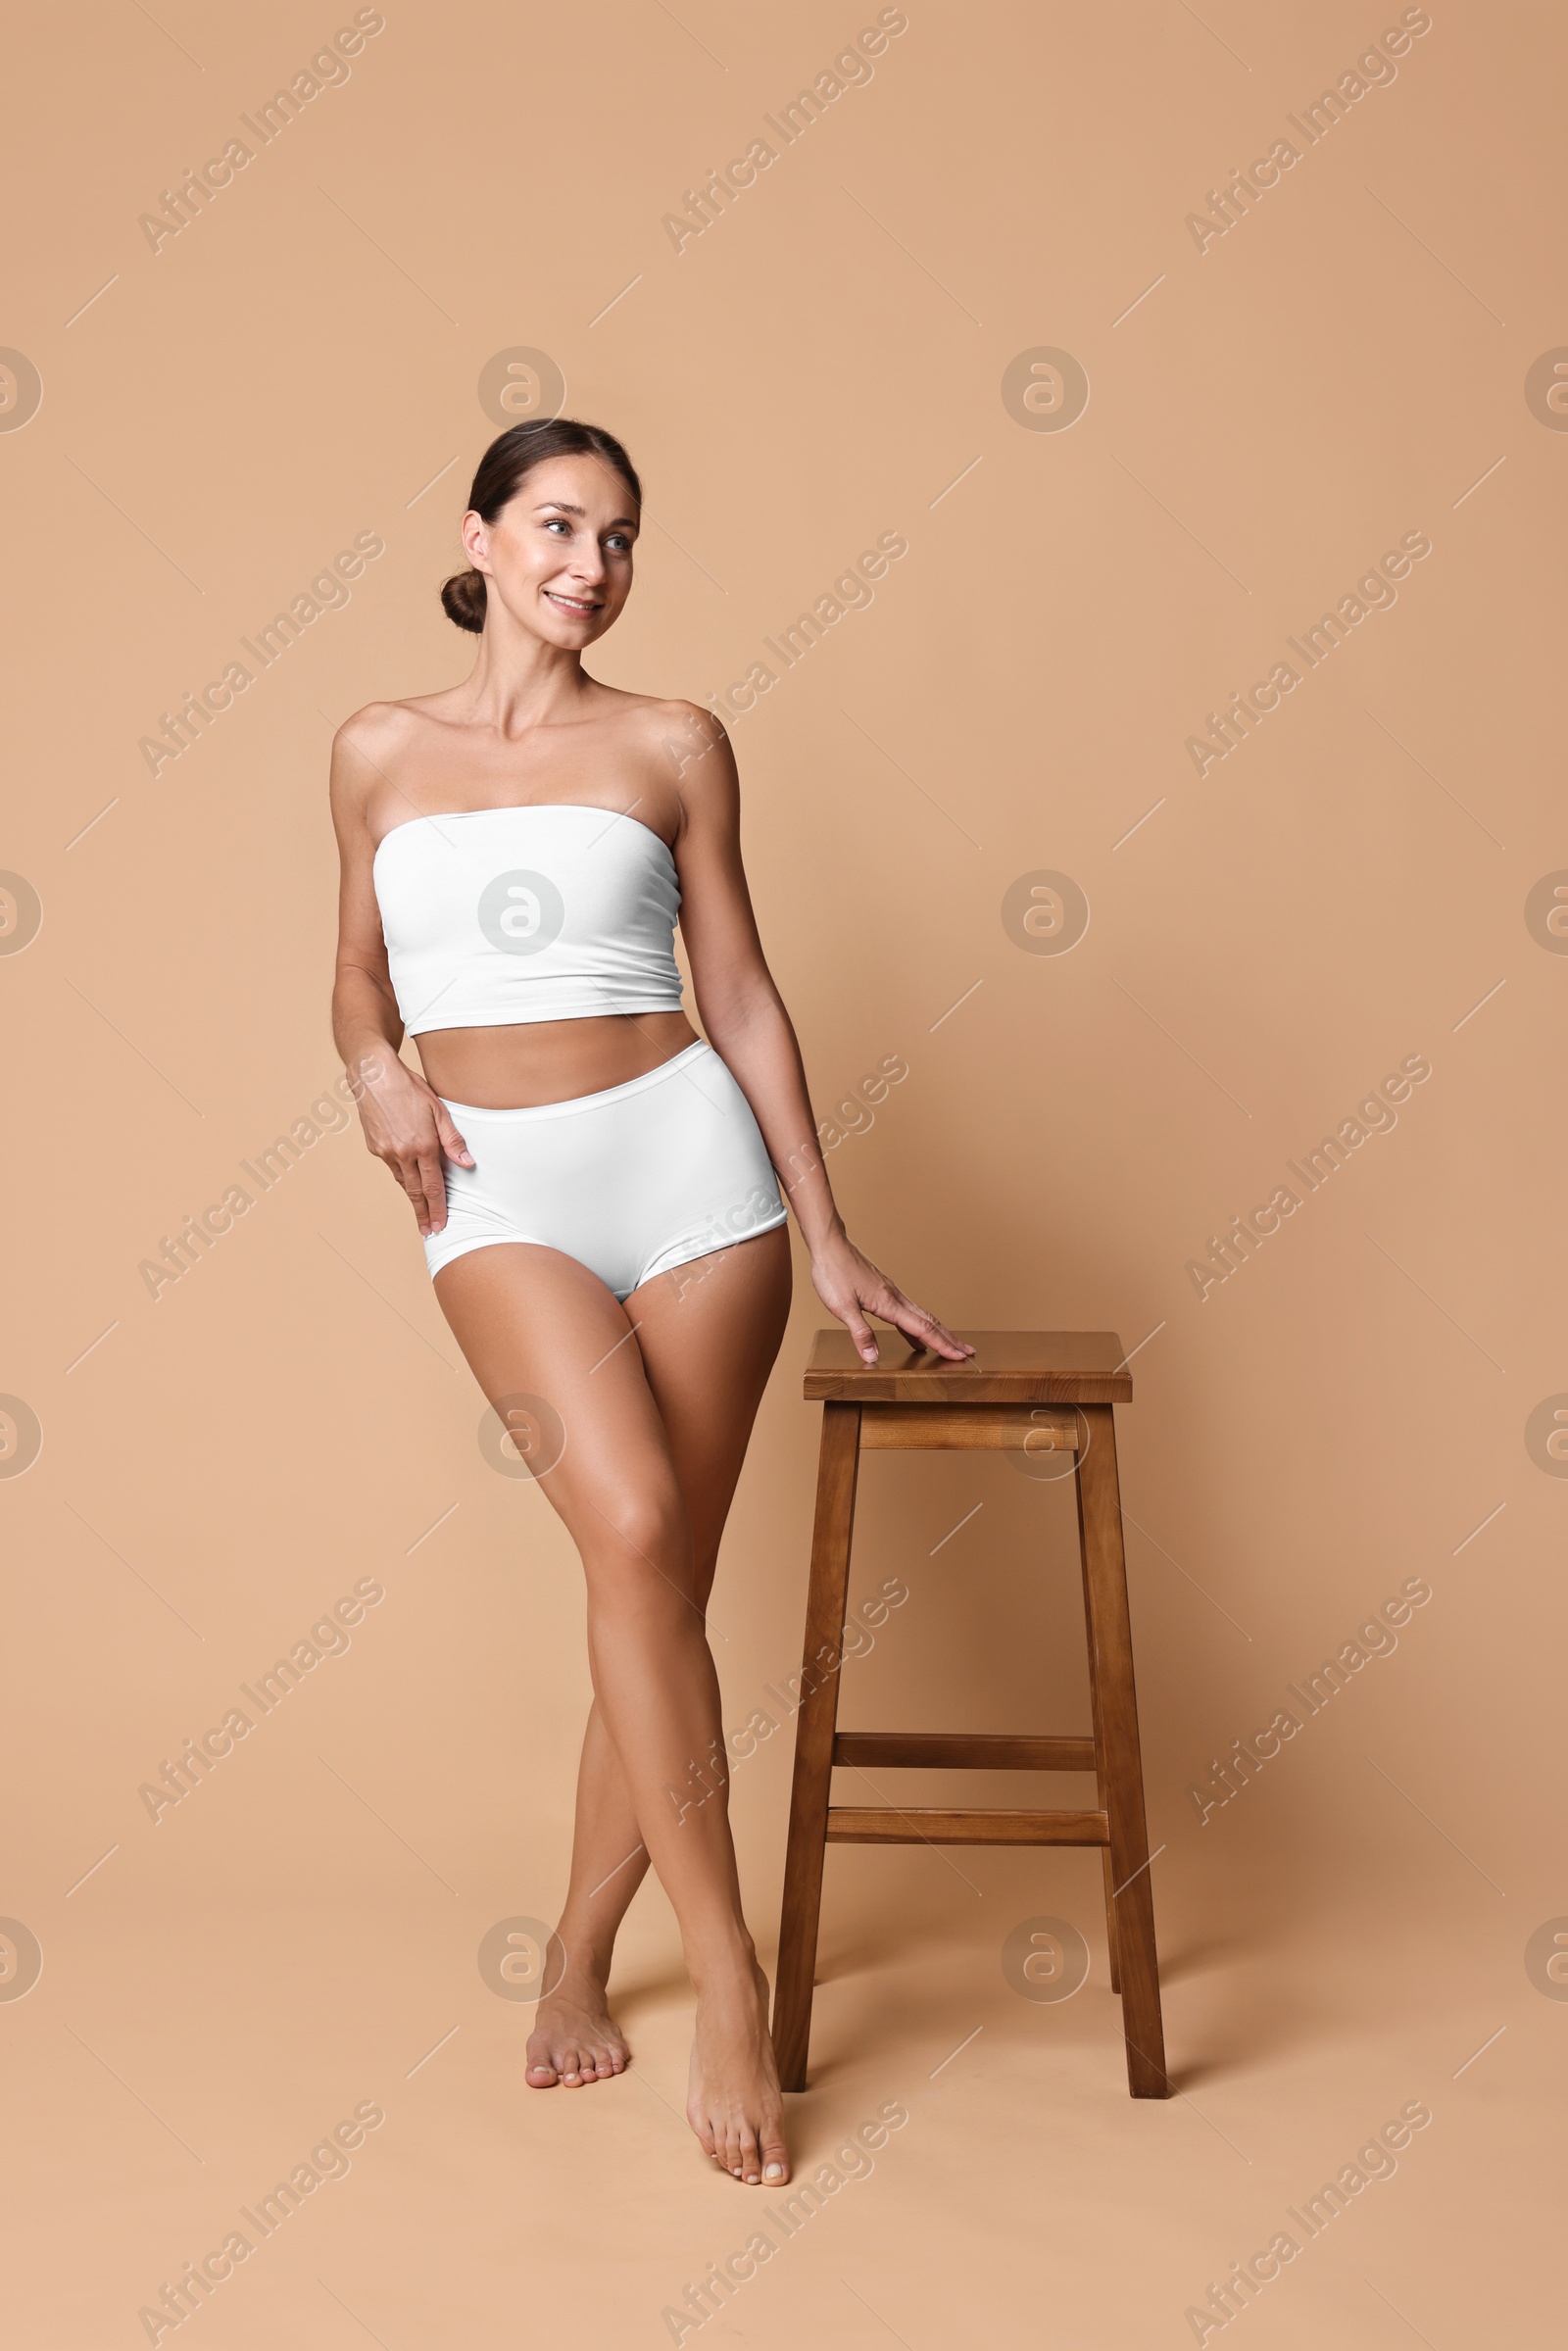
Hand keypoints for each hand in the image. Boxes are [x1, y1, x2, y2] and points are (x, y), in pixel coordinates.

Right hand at [350, 1053, 473, 1237]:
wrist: (374, 1075)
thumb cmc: (409, 1088)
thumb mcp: (439, 1110)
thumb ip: (453, 1140)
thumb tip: (466, 1164)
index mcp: (422, 1146)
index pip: (432, 1187)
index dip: (438, 1208)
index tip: (440, 1225)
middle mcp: (402, 1153)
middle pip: (415, 1192)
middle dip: (423, 1214)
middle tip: (429, 1231)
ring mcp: (385, 1151)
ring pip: (402, 1181)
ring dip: (412, 1197)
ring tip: (420, 1211)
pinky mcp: (374, 1146)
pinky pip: (391, 1167)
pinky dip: (401, 1176)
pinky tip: (407, 1179)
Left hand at [809, 1229, 972, 1364]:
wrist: (830, 1246)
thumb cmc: (833, 1273)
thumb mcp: (841, 1307)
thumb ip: (860, 1332)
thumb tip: (873, 1357)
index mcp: (889, 1303)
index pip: (922, 1328)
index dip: (942, 1344)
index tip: (960, 1357)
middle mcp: (895, 1298)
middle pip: (930, 1322)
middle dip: (950, 1339)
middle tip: (968, 1353)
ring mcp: (891, 1293)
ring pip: (921, 1316)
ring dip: (938, 1332)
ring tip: (950, 1346)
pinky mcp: (883, 1292)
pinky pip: (908, 1313)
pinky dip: (917, 1327)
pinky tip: (914, 1337)